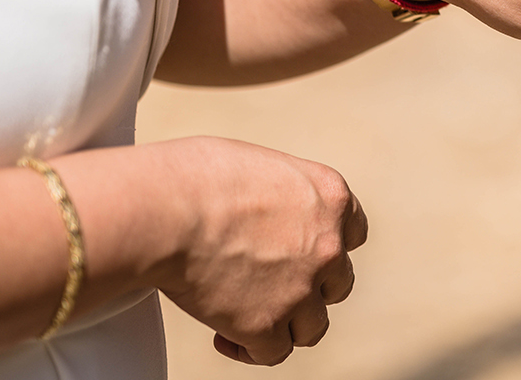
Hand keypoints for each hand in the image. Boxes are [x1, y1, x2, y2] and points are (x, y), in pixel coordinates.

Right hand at [150, 138, 365, 366]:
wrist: (167, 211)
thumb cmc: (196, 177)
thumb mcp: (259, 166)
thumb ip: (279, 196)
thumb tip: (263, 212)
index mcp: (329, 197)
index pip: (354, 232)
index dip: (329, 247)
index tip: (304, 254)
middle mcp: (327, 245)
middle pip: (337, 282)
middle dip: (309, 287)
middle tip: (270, 286)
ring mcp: (301, 288)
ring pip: (312, 326)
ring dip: (286, 325)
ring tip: (249, 317)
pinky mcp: (266, 325)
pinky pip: (272, 353)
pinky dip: (250, 349)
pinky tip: (225, 336)